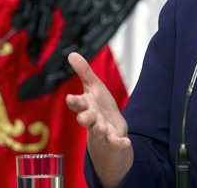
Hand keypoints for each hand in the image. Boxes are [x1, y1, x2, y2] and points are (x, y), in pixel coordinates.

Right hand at [66, 52, 132, 186]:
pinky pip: (116, 143)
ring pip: (99, 131)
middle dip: (85, 118)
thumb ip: (83, 72)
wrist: (110, 132)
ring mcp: (102, 131)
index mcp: (87, 106)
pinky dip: (120, 143)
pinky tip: (126, 142)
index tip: (70, 98)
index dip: (74, 101)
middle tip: (82, 118)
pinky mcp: (113, 140)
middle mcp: (92, 120)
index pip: (78, 103)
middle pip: (86, 119)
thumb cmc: (99, 108)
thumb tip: (72, 54)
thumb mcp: (93, 88)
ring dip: (100, 130)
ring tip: (102, 128)